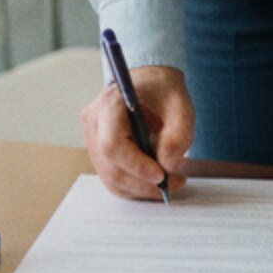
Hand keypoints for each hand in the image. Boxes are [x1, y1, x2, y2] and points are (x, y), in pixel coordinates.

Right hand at [83, 65, 194, 202]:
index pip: (112, 144)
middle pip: (111, 167)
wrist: (149, 83)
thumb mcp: (180, 106)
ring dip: (141, 189)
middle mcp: (93, 122)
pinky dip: (135, 186)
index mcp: (109, 104)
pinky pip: (112, 178)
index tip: (161, 174)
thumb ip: (177, 136)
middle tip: (175, 183)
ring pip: (111, 178)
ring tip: (170, 182)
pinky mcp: (98, 152)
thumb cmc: (162, 91)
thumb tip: (167, 166)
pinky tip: (154, 182)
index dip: (136, 165)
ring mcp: (92, 139)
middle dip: (144, 183)